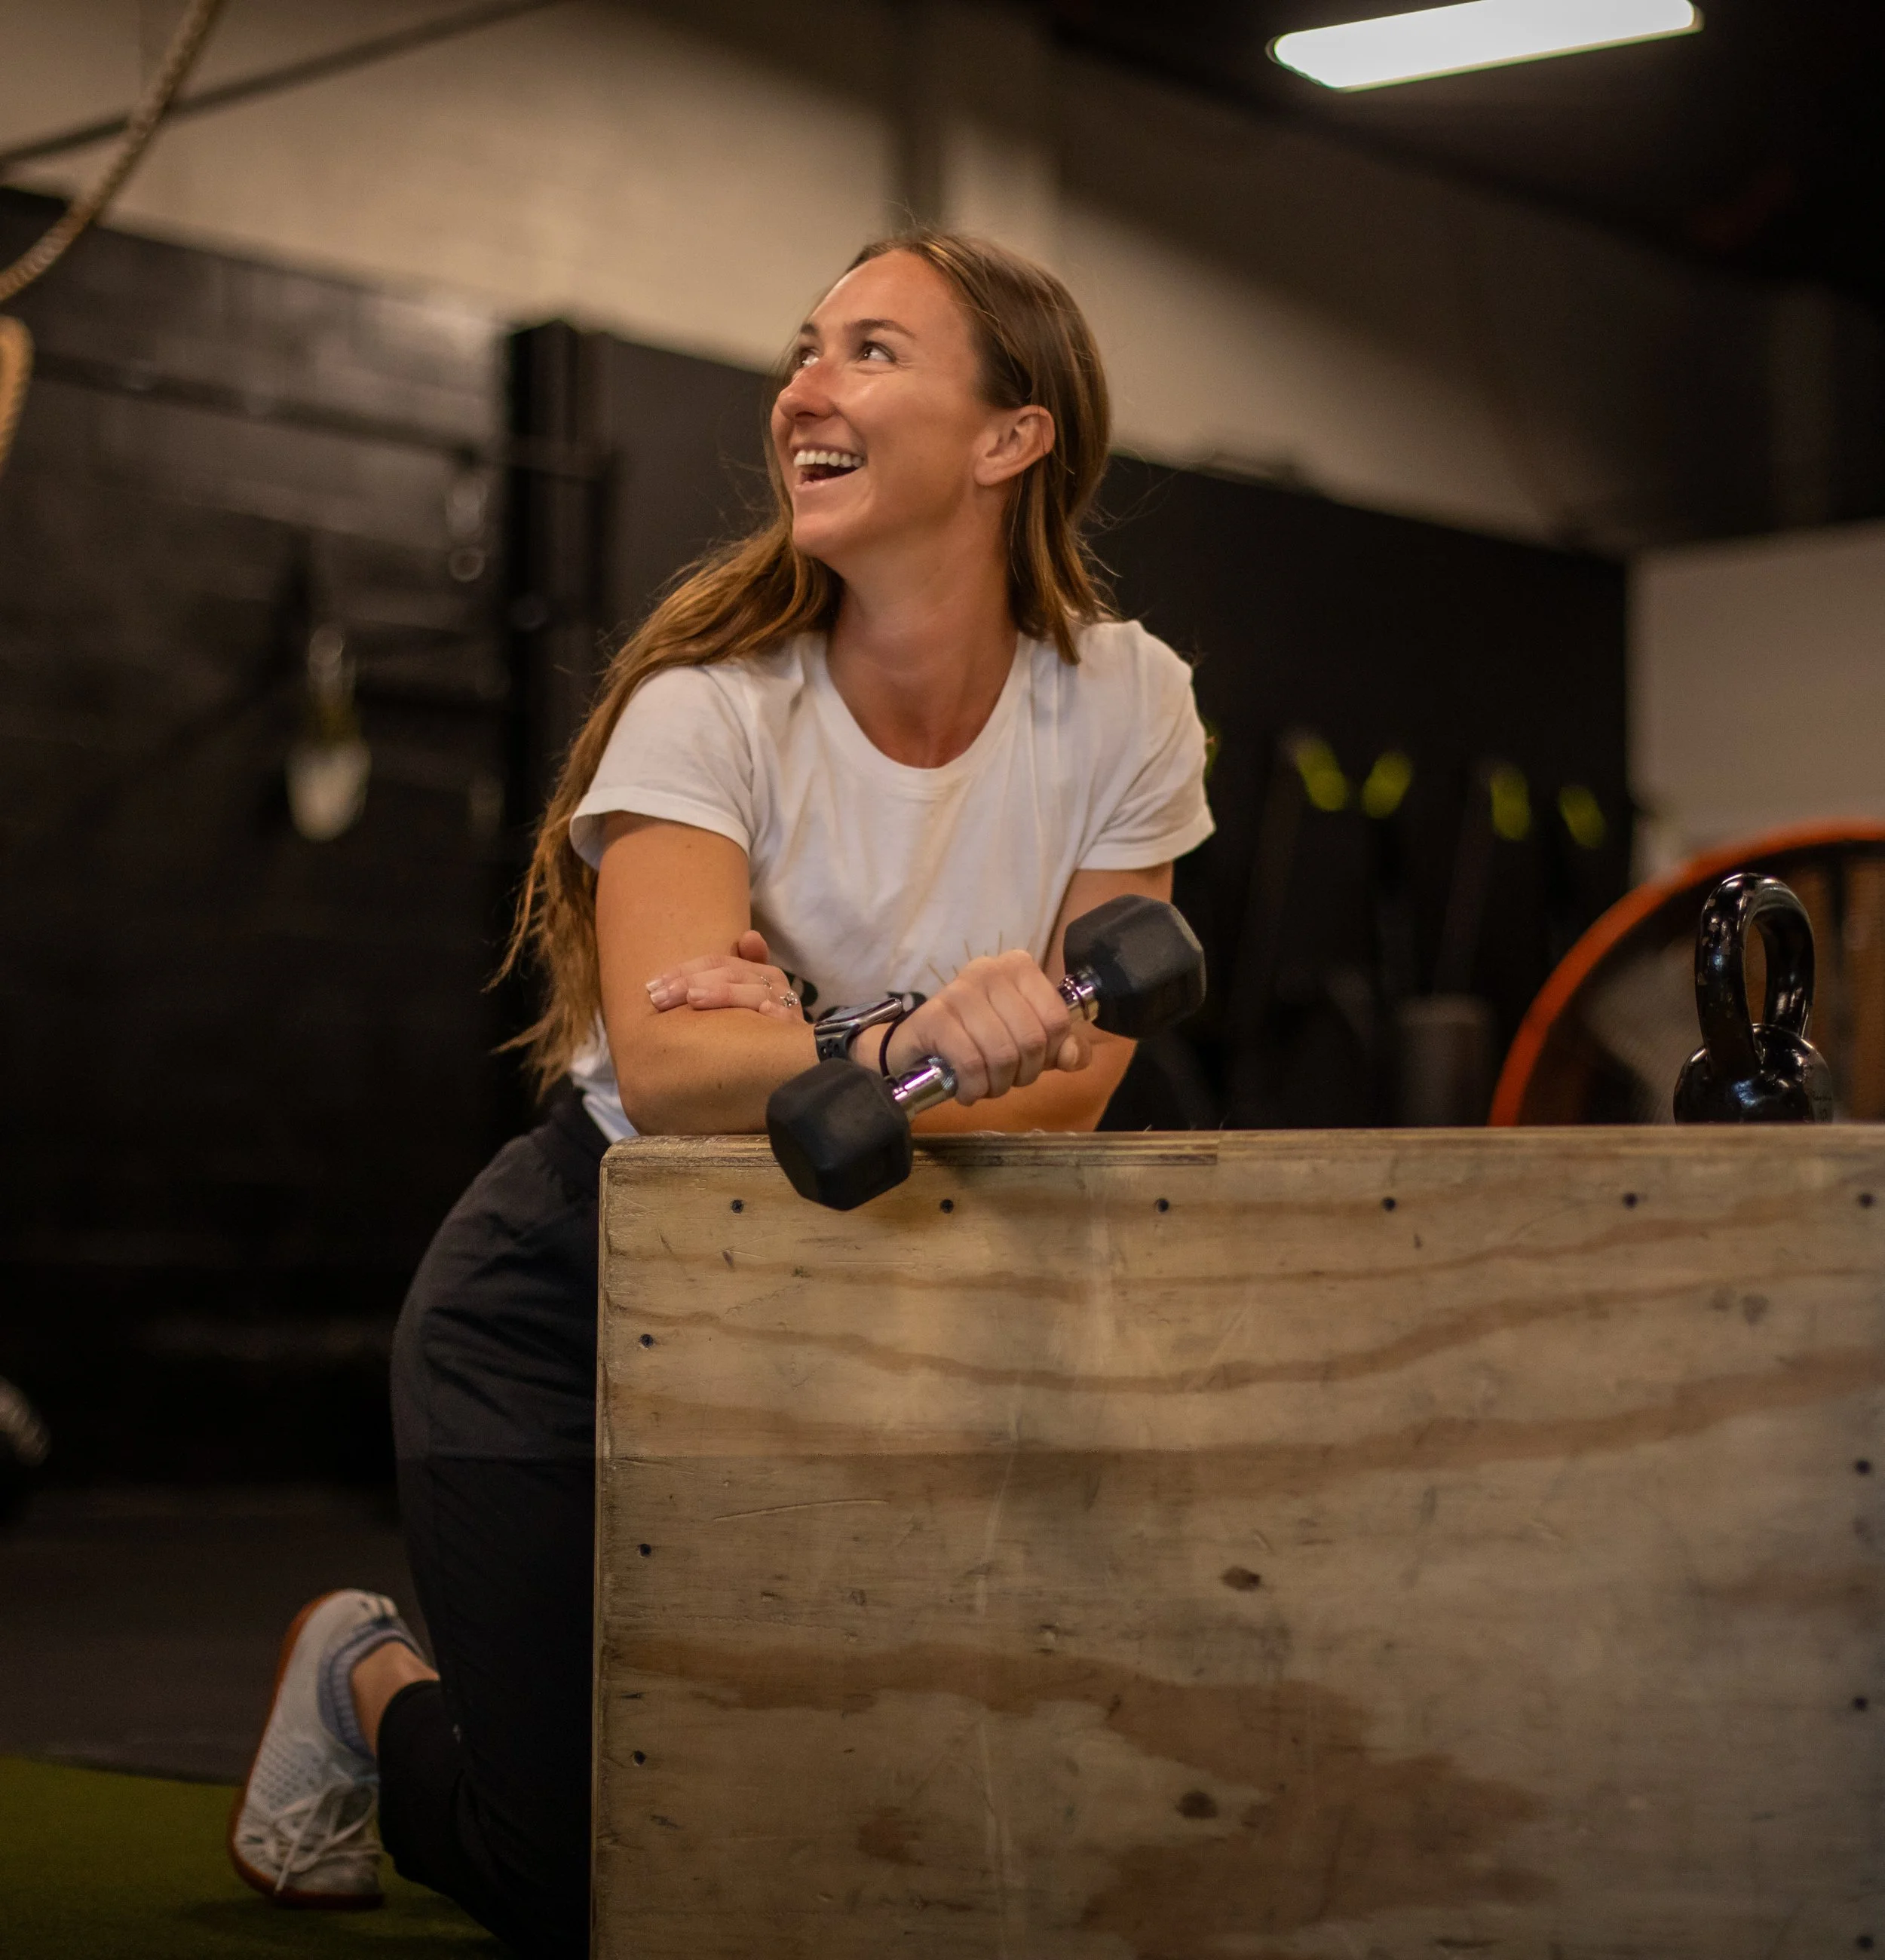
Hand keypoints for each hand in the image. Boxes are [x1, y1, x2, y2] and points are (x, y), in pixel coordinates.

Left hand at [645, 931, 802, 1020]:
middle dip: (691, 982)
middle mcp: (774, 986)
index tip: (653, 986)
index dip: (684, 971)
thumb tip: (748, 936)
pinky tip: (760, 1012)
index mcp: (760, 973)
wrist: (804, 1059)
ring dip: (725, 993)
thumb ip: (730, 977)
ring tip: (694, 999)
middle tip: (659, 998)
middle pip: (730, 974)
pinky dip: (773, 1013)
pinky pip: (785, 1019)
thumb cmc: (762, 1029)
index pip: (718, 963)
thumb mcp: (743, 1001)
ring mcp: (788, 1008)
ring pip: (755, 991)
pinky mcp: (798, 1032)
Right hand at [880, 949, 1089, 1103]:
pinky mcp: (933, 1017)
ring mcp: (958, 991)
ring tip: (984, 1086)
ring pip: (1002, 1053)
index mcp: (1018, 967)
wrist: (916, 1047)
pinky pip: (970, 1062)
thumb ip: (1060, 1047)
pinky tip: (966, 1091)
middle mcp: (988, 969)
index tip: (1032, 1063)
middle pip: (1031, 1039)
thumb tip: (1074, 1055)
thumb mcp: (1026, 1043)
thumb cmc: (976, 1040)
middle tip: (1005, 1080)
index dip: (1050, 1053)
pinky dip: (972, 1088)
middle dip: (1023, 1074)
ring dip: (996, 1085)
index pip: (1057, 1018)